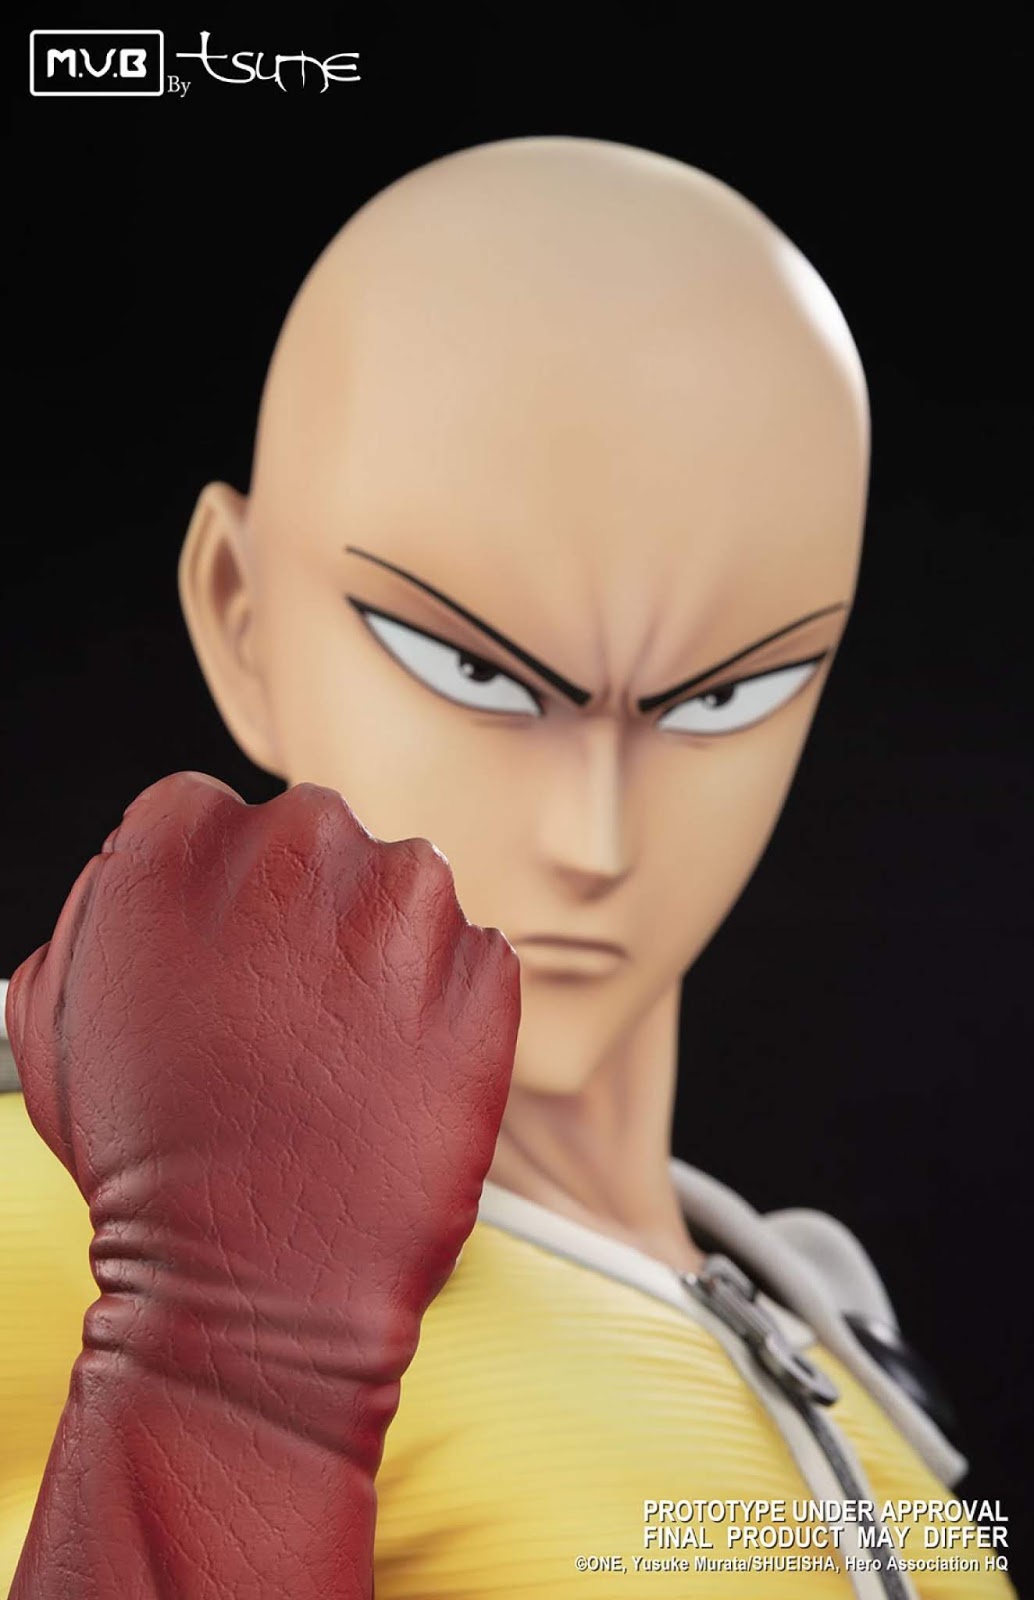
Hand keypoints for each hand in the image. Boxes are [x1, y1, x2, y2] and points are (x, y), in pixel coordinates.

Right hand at [7, 773, 518, 1598]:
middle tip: (291, 1013)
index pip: (218, 819)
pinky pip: (471, 959)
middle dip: (309, 913)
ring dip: (384, 955)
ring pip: (405, 892)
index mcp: (185, 835)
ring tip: (347, 1052)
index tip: (230, 961)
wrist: (252, 1288)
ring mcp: (403, 905)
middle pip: (320, 844)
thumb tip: (155, 877)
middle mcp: (300, 842)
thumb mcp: (64, 1014)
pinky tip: (395, 1074)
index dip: (223, 900)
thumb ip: (110, 909)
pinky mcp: (483, 970)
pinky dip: (445, 1005)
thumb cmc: (148, 1160)